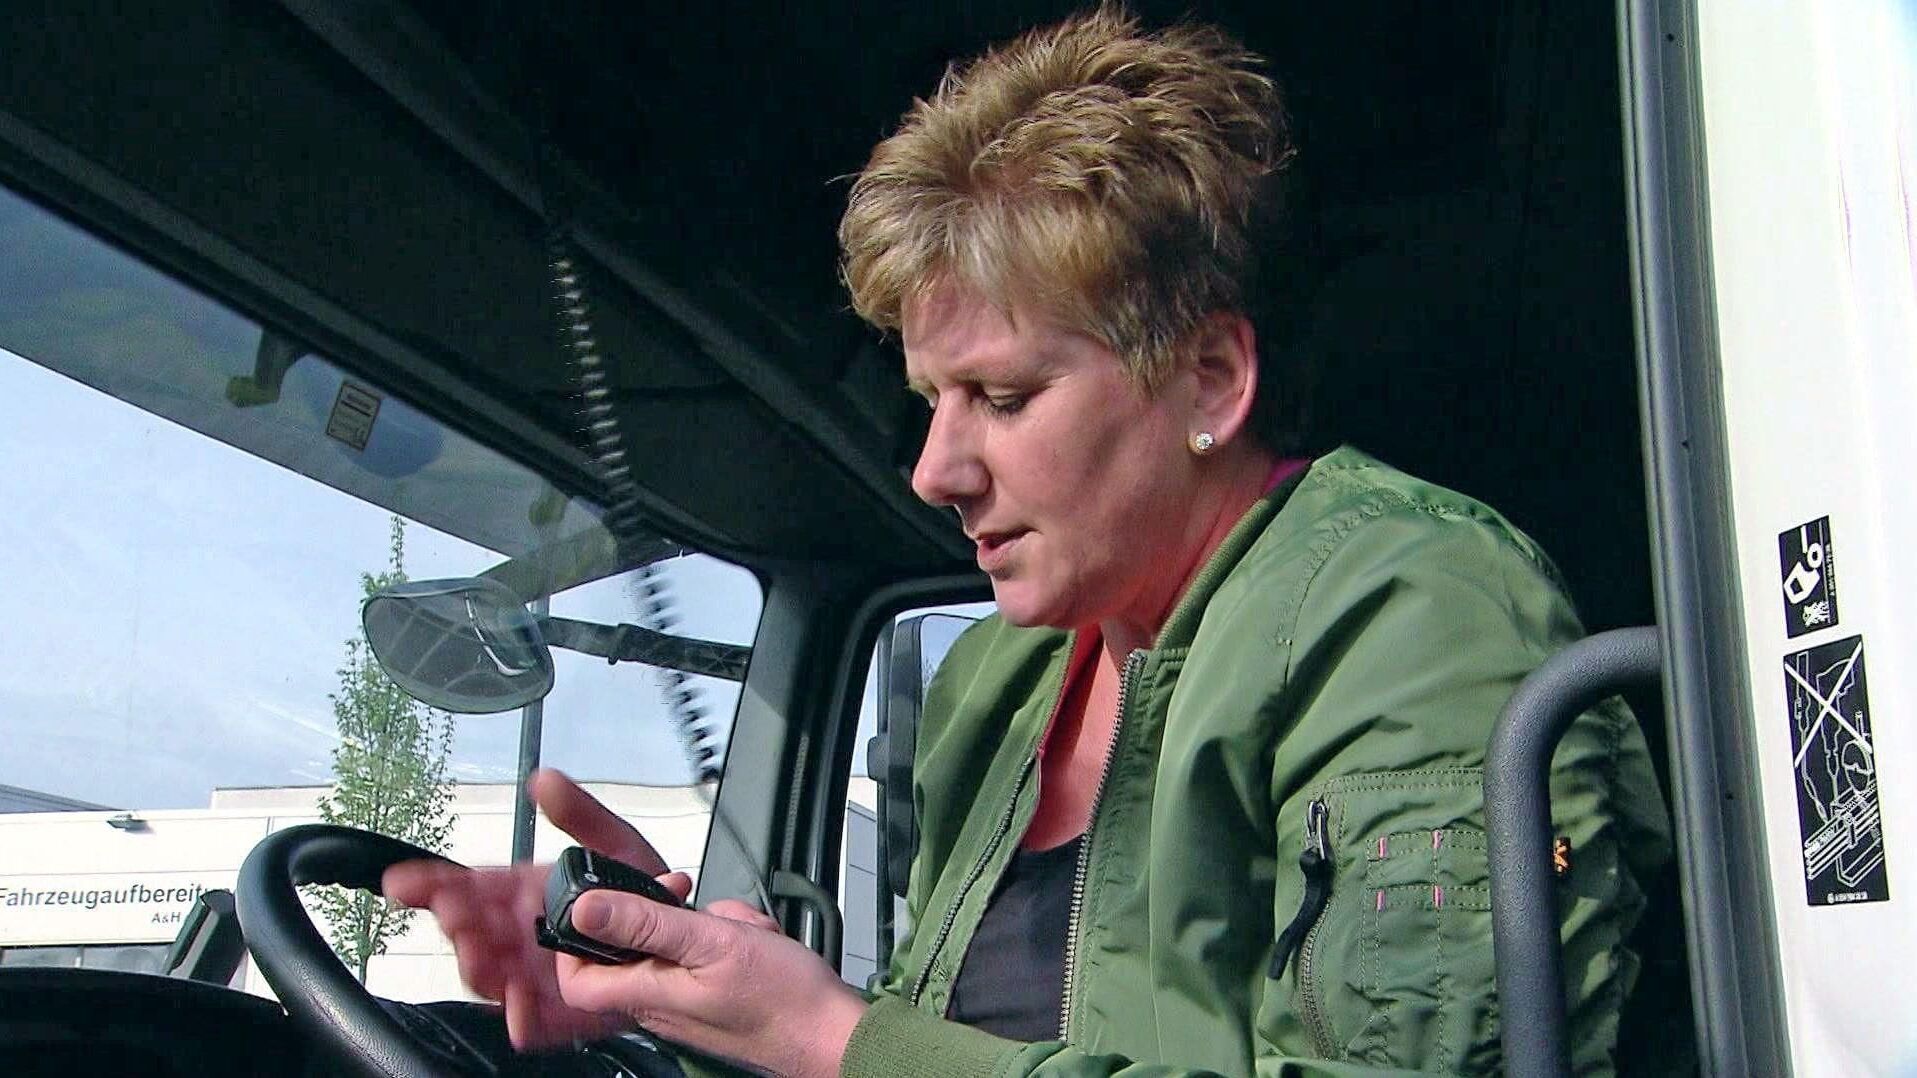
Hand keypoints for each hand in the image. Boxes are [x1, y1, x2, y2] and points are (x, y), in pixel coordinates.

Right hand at [382, 768, 692, 1049]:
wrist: (678, 936)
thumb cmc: (640, 891)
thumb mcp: (615, 842)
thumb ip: (579, 813)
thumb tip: (544, 779)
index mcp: (524, 892)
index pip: (469, 886)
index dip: (433, 883)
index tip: (404, 880)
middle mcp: (522, 933)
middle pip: (471, 930)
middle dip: (455, 922)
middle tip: (453, 913)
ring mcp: (536, 972)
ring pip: (491, 974)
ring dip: (479, 966)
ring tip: (477, 953)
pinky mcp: (558, 1008)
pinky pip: (533, 1019)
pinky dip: (523, 1019)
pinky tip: (520, 1016)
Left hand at [554, 890, 867, 1077]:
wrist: (832, 1035)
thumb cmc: (783, 999)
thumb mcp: (711, 942)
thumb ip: (645, 923)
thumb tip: (586, 909)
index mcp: (650, 994)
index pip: (577, 980)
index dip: (576, 941)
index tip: (600, 903)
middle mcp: (662, 1007)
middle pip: (629, 953)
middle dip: (658, 914)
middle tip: (680, 894)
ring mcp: (689, 1006)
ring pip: (674, 947)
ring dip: (704, 923)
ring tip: (736, 926)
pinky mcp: (715, 1001)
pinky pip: (706, 957)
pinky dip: (728, 939)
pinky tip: (753, 940)